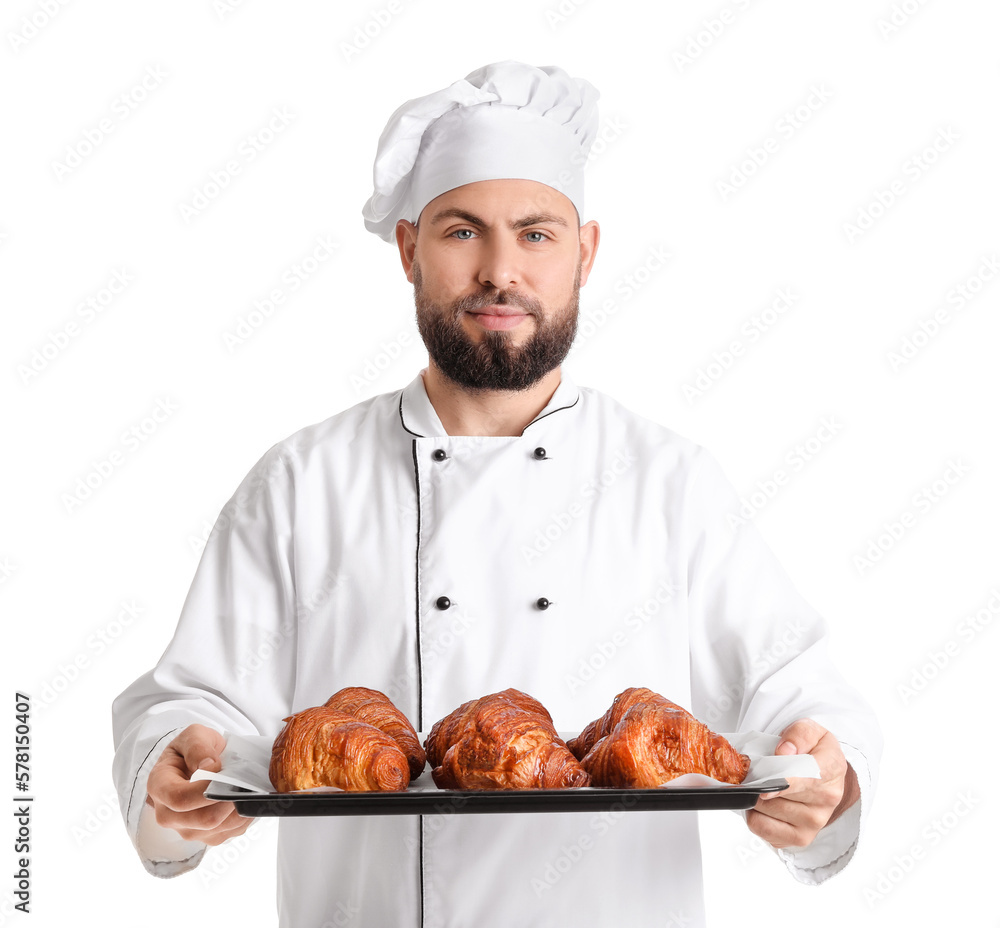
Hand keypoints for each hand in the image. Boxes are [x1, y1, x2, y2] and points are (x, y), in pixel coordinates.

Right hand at [146, 724, 252, 845]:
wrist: (200, 762)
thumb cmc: (194, 748)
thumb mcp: (194, 735)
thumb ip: (198, 747)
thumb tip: (210, 767)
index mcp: (159, 786)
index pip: (179, 799)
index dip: (205, 790)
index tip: (223, 773)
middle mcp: (167, 814)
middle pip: (201, 820)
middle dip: (227, 800)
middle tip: (243, 782)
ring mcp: (187, 829)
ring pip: (219, 828)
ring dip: (238, 808)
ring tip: (245, 787)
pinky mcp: (207, 837)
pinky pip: (231, 831)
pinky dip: (243, 815)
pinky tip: (244, 798)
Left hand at [746, 718, 858, 848]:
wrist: (821, 773)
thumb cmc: (813, 751)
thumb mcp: (810, 730)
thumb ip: (798, 735)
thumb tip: (784, 751)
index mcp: (832, 769)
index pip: (810, 779)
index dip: (785, 782)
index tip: (767, 786)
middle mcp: (827, 799)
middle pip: (781, 796)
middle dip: (760, 782)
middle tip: (754, 772)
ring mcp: (815, 822)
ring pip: (768, 811)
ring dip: (755, 797)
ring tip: (762, 786)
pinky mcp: (799, 838)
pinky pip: (763, 829)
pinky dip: (754, 815)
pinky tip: (763, 804)